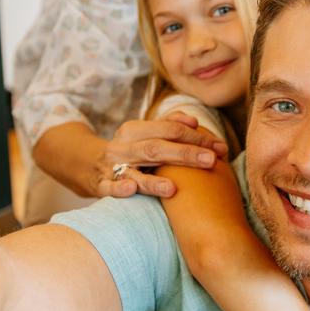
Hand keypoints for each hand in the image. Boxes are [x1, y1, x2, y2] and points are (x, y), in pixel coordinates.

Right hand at [92, 114, 228, 198]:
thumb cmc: (130, 150)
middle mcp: (123, 146)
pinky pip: (109, 188)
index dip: (196, 137)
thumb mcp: (145, 133)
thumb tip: (193, 121)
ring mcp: (111, 166)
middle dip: (185, 154)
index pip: (170, 130)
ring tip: (172, 187)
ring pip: (133, 170)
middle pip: (156, 148)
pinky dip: (119, 189)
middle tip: (211, 161)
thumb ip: (169, 124)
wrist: (89, 165)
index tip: (220, 147)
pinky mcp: (101, 185)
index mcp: (135, 130)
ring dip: (153, 180)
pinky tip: (131, 189)